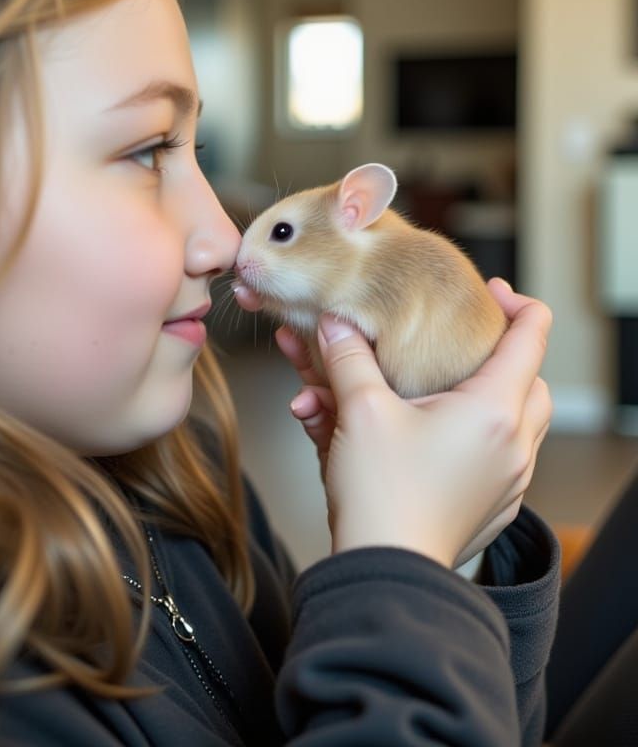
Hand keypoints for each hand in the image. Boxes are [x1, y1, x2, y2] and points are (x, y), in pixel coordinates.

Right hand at [270, 279, 552, 568]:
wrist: (384, 576)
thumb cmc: (380, 496)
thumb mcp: (359, 412)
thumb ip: (347, 359)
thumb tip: (334, 324)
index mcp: (494, 410)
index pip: (531, 335)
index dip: (517, 302)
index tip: (491, 290)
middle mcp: (514, 445)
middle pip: (531, 380)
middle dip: (502, 354)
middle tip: (469, 338)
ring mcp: (508, 481)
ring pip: (518, 421)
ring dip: (486, 397)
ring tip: (444, 386)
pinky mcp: (492, 507)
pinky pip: (498, 459)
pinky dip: (473, 438)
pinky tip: (431, 434)